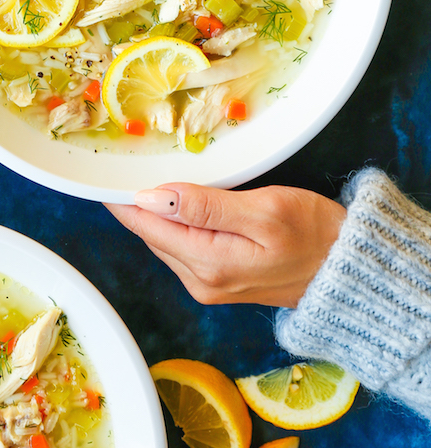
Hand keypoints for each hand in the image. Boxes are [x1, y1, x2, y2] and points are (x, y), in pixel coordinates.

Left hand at [107, 183, 345, 307]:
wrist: (351, 273)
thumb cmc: (316, 236)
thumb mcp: (264, 211)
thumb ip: (205, 206)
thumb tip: (152, 197)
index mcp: (207, 264)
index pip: (146, 225)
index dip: (120, 197)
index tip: (97, 173)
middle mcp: (201, 281)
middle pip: (151, 234)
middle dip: (134, 202)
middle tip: (118, 163)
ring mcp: (210, 284)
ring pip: (166, 240)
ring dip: (154, 212)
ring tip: (141, 175)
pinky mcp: (222, 279)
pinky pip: (184, 246)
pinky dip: (174, 223)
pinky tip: (176, 201)